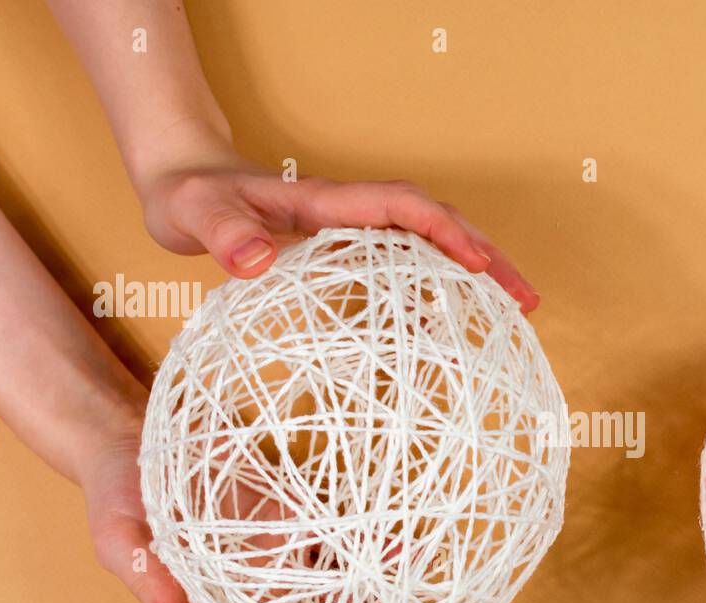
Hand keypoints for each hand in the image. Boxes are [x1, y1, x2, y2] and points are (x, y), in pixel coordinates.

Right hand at [76, 408, 428, 602]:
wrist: (133, 441)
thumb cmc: (119, 494)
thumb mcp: (121, 539)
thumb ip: (148, 586)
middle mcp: (255, 590)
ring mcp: (278, 555)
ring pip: (339, 591)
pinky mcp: (293, 518)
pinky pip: (340, 538)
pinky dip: (374, 547)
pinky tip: (412, 550)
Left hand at [138, 147, 539, 312]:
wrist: (179, 184)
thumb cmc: (188, 197)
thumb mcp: (194, 216)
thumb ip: (224, 234)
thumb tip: (260, 261)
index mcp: (325, 203)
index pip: (402, 209)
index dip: (445, 234)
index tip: (480, 266)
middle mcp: (348, 212)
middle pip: (436, 224)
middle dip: (486, 257)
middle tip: (527, 302)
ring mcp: (350, 229)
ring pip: (428, 243)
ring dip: (474, 270)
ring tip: (513, 312)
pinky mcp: (343, 247)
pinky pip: (405, 261)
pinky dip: (439, 283)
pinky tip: (453, 316)